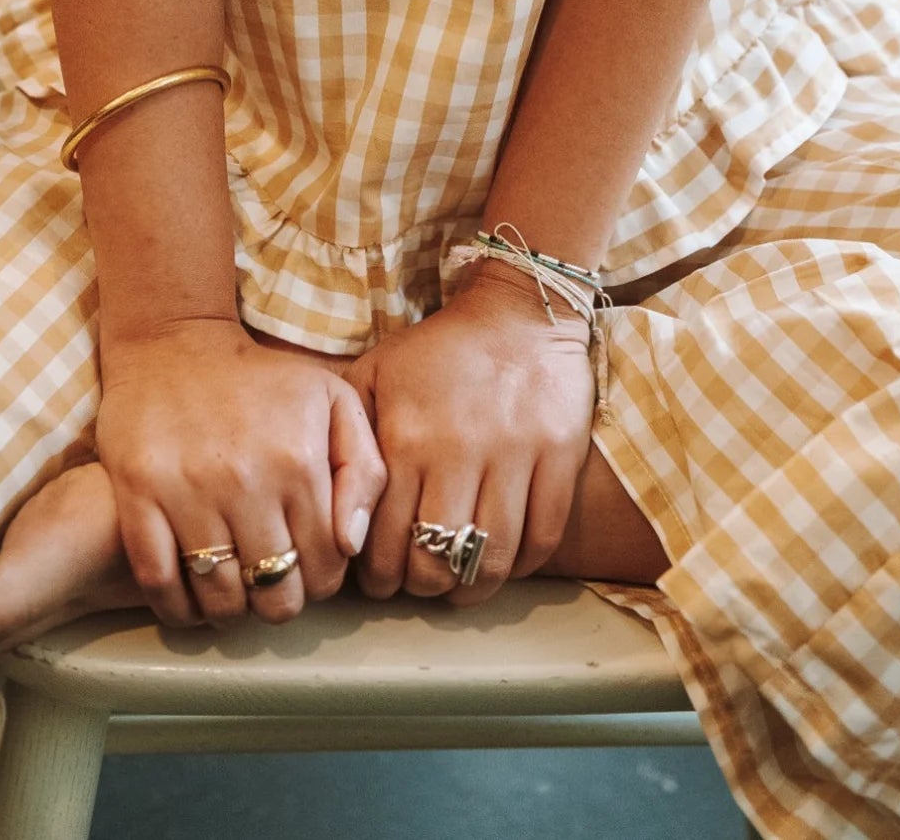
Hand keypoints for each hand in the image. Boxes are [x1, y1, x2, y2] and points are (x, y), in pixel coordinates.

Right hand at [96, 319, 385, 626]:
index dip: (321, 581)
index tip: (308, 569)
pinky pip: (159, 580)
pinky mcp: (138, 494)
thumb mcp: (332, 401)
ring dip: (230, 611)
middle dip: (280, 601)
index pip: (325, 566)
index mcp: (299, 460)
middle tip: (271, 585)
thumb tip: (351, 545)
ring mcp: (187, 489)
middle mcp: (246, 480)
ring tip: (233, 593)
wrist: (175, 343)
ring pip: (219, 597)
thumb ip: (364, 470)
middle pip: (275, 592)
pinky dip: (176, 607)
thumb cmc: (262, 381)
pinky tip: (189, 601)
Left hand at [346, 267, 594, 605]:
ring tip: (460, 587)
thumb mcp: (376, 375)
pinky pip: (544, 536)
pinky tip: (507, 564)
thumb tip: (339, 516)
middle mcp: (458, 451)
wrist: (519, 311)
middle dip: (422, 587)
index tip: (382, 581)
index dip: (380, 576)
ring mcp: (514, 454)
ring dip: (472, 588)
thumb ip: (350, 439)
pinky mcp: (560, 455)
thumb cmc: (438, 351)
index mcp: (406, 436)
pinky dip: (525, 565)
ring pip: (491, 559)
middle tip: (420, 585)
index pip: (384, 539)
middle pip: (436, 561)